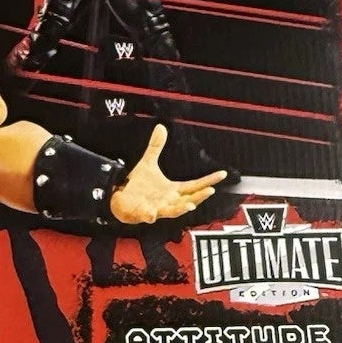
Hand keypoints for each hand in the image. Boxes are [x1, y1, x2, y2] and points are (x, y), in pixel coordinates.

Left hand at [109, 125, 224, 223]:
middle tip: (210, 190)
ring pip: (174, 211)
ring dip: (182, 208)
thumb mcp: (148, 163)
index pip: (195, 185)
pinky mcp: (143, 213)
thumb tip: (161, 127)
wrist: (119, 198)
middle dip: (200, 196)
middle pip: (189, 199)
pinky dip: (150, 215)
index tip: (222, 174)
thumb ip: (155, 147)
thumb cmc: (137, 185)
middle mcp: (169, 200)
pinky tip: (152, 213)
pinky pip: (149, 216)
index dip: (209, 180)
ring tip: (191, 205)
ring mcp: (157, 208)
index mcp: (173, 190)